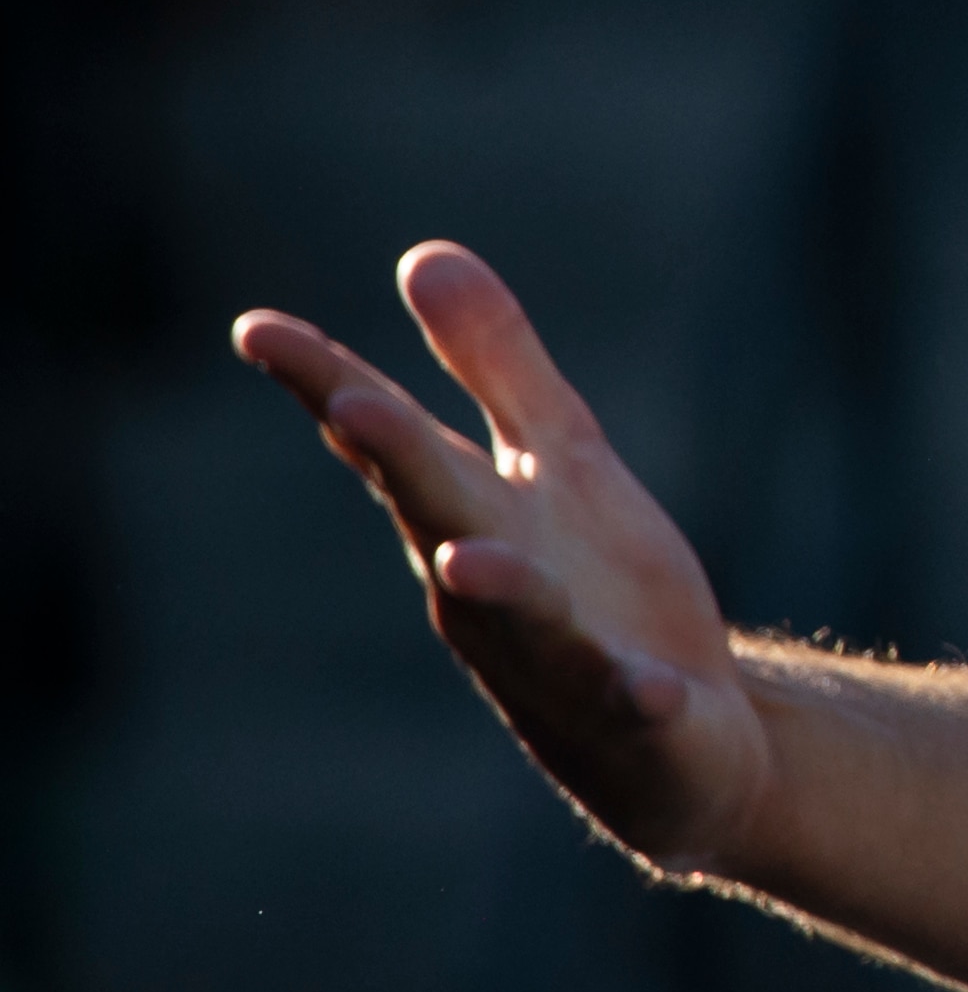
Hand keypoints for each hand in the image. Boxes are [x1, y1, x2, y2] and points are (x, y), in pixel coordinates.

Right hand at [232, 243, 771, 871]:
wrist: (688, 738)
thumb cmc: (601, 592)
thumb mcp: (560, 461)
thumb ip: (496, 366)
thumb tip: (423, 253)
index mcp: (471, 519)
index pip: (389, 446)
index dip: (327, 385)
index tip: (255, 326)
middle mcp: (495, 592)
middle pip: (439, 517)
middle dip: (398, 465)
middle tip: (349, 402)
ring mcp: (565, 661)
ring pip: (521, 623)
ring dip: (496, 589)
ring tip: (468, 560)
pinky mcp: (642, 718)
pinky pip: (635, 707)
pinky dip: (636, 695)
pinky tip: (648, 685)